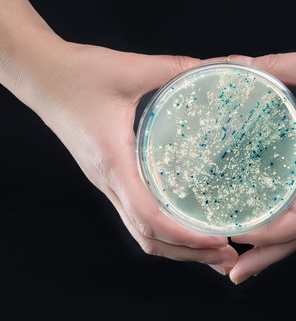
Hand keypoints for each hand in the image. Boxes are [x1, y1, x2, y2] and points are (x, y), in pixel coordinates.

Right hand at [16, 40, 237, 269]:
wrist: (42, 76)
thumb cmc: (78, 74)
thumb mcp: (132, 69)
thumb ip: (179, 68)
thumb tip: (227, 65)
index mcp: (113, 163)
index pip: (150, 217)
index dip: (185, 236)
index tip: (217, 240)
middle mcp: (110, 182)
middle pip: (148, 238)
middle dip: (189, 254)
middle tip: (226, 257)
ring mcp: (108, 183)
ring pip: (141, 232)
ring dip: (177, 247)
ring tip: (212, 249)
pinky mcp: (111, 176)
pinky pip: (137, 214)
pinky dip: (164, 229)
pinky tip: (185, 223)